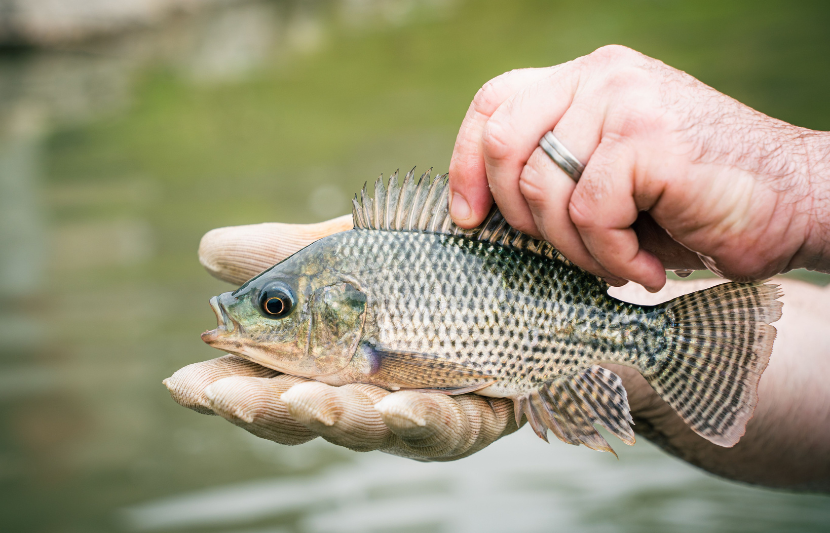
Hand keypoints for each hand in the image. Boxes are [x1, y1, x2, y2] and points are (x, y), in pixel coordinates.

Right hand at [164, 216, 519, 461]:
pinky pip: (447, 428)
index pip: (264, 383)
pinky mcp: (472, 420)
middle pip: (308, 417)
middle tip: (233, 397)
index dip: (223, 389)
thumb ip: (288, 256)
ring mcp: (416, 414)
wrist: (513, 265)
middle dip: (268, 410)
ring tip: (311, 400)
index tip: (184, 383)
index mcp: (324, 365)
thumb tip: (208, 250)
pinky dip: (421, 420)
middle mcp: (364, 396)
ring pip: (372, 429)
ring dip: (338, 418)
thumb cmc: (423, 265)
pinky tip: (400, 407)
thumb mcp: (352, 251)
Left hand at [448, 45, 829, 290]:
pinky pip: (589, 213)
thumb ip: (557, 168)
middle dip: (523, 218)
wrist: (798, 201)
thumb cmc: (697, 201)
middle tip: (573, 249)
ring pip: (544, 188)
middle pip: (503, 144)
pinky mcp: (648, 138)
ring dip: (576, 248)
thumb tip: (479, 208)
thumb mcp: (612, 174)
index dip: (465, 163)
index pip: (494, 102)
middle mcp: (602, 77)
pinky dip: (611, 255)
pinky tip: (646, 264)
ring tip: (620, 261)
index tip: (468, 218)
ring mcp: (625, 101)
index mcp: (588, 80)